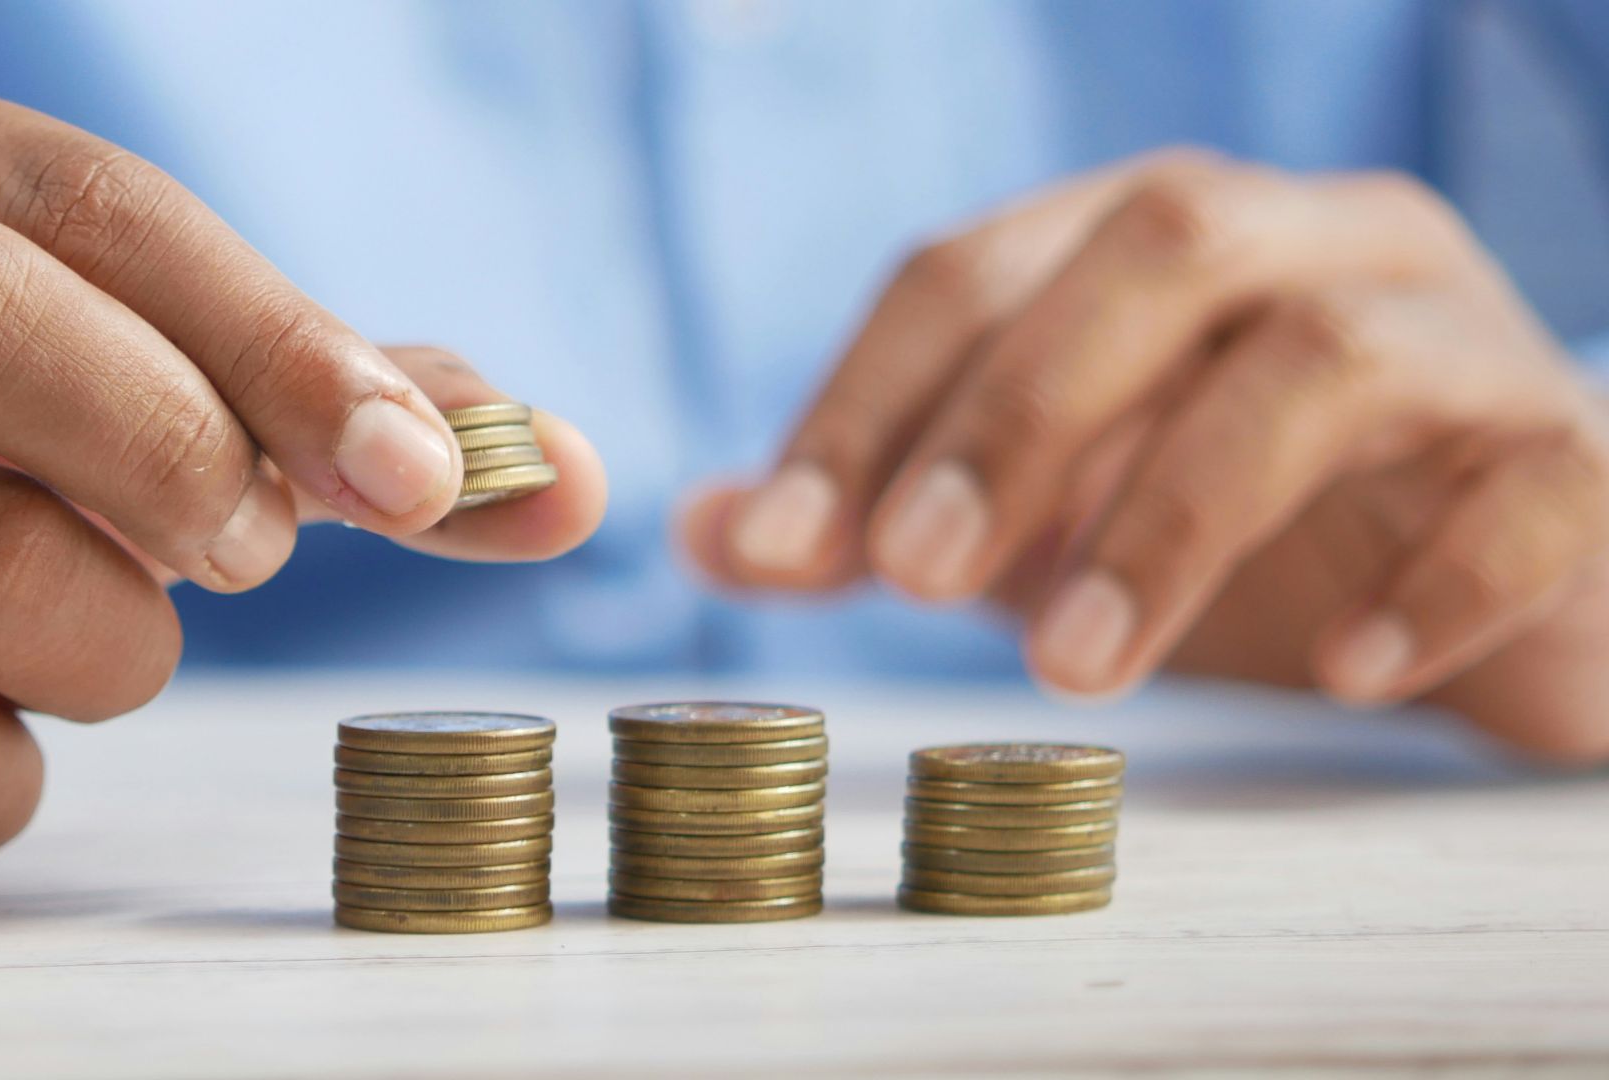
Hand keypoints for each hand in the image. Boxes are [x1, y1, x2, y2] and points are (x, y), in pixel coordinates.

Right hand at [0, 60, 604, 895]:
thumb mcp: (98, 370)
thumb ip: (315, 400)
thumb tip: (564, 474)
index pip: (83, 205)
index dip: (284, 341)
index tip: (424, 473)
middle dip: (181, 444)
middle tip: (248, 545)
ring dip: (121, 642)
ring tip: (85, 631)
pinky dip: (7, 774)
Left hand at [684, 150, 1608, 762]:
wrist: (1512, 581)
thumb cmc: (1256, 537)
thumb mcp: (1048, 522)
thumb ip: (889, 515)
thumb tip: (705, 532)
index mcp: (1155, 244)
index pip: (975, 267)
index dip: (864, 399)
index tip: (779, 545)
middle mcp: (1307, 247)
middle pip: (1156, 250)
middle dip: (1015, 413)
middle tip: (914, 579)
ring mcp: (1456, 338)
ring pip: (1323, 358)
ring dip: (1174, 513)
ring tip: (1077, 670)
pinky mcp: (1570, 456)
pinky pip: (1521, 485)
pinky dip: (1426, 580)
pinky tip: (1341, 674)